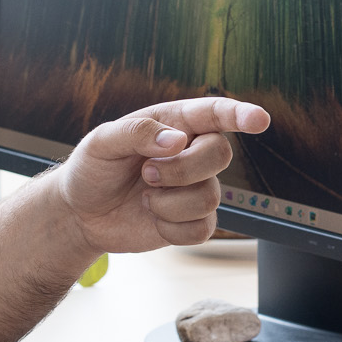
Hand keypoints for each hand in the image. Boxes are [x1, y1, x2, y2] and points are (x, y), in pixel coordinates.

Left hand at [52, 97, 270, 253]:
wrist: (81, 212)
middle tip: (147, 174)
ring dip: (170, 202)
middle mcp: (191, 153)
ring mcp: (194, 188)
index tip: (260, 120)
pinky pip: (203, 228)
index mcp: (174, 124)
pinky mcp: (192, 220)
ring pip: (211, 196)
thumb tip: (178, 141)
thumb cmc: (92, 168)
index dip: (240, 114)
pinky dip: (172, 227)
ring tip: (144, 197)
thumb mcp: (101, 143)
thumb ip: (137, 133)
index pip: (214, 113)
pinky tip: (153, 218)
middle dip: (183, 169)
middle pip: (220, 154)